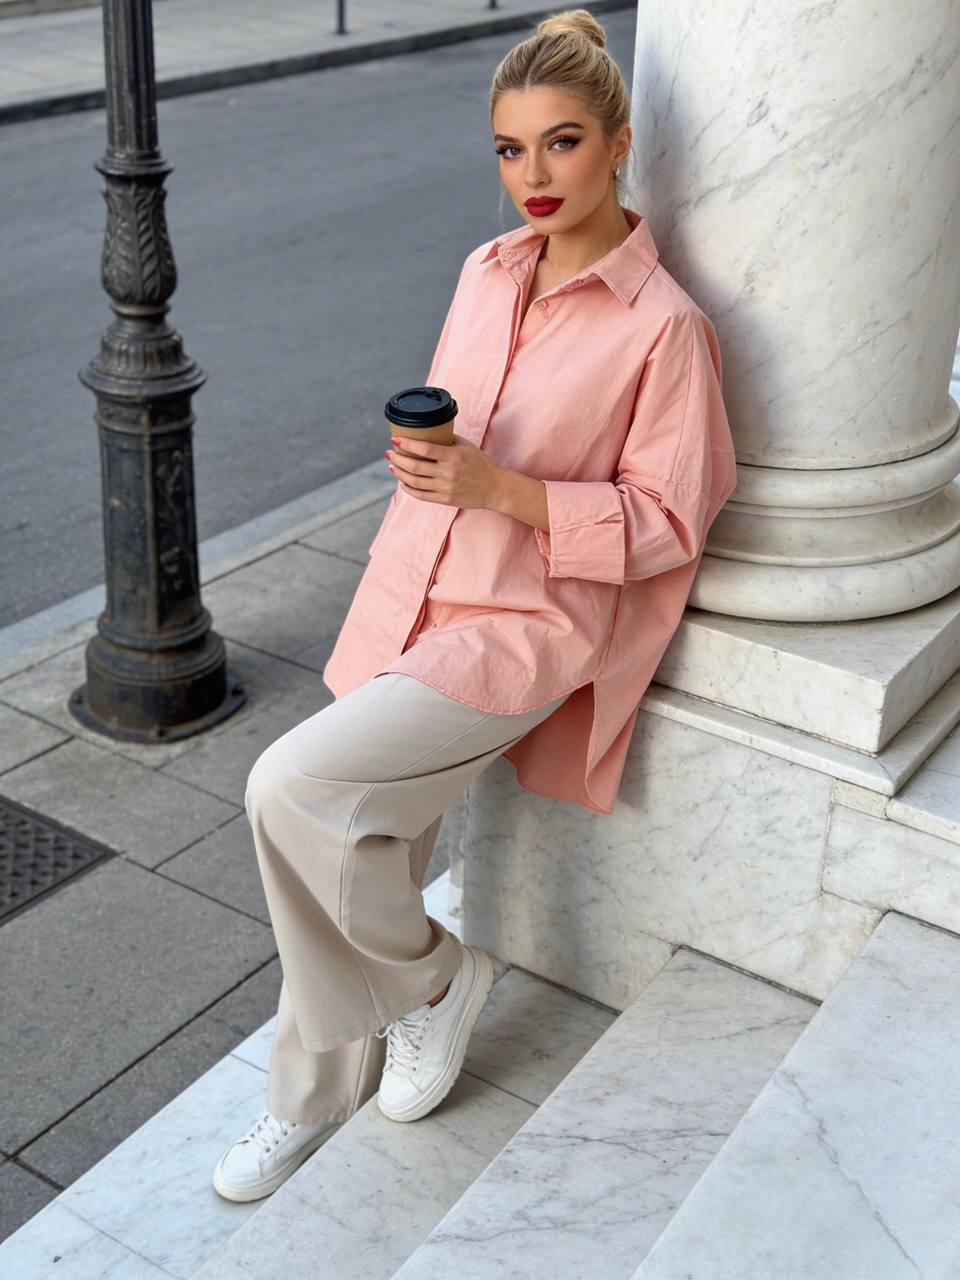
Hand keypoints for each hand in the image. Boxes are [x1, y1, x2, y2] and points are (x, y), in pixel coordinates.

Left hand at [386, 432, 504, 509]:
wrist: (495, 488)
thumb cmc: (481, 464)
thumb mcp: (466, 446)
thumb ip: (447, 440)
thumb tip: (427, 432)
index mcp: (453, 456)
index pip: (424, 449)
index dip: (407, 444)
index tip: (395, 439)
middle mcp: (448, 473)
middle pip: (414, 467)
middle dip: (397, 459)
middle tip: (389, 453)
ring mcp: (446, 488)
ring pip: (414, 482)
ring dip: (399, 474)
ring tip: (392, 466)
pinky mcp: (445, 500)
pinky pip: (421, 495)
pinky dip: (409, 489)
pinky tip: (402, 482)